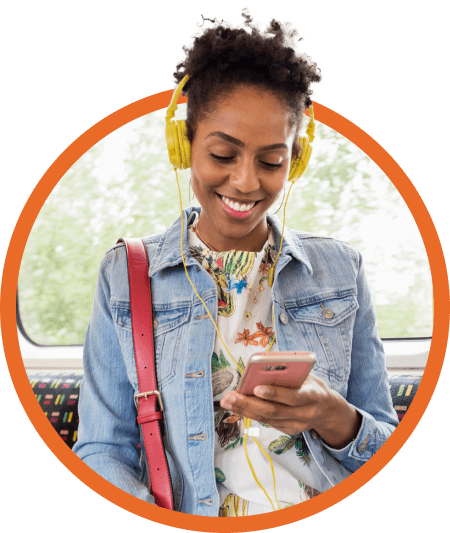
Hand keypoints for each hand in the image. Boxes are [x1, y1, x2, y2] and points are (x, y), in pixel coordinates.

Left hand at [220, 373, 361, 448]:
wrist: (329, 410)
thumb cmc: (313, 386)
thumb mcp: (309, 376)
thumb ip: (291, 373)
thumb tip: (264, 366)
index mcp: (313, 396)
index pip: (293, 397)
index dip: (275, 393)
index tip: (256, 388)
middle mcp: (305, 414)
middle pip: (274, 411)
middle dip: (249, 403)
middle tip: (230, 396)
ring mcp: (296, 425)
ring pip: (267, 419)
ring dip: (244, 410)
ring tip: (226, 401)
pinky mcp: (288, 430)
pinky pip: (267, 422)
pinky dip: (250, 413)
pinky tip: (236, 406)